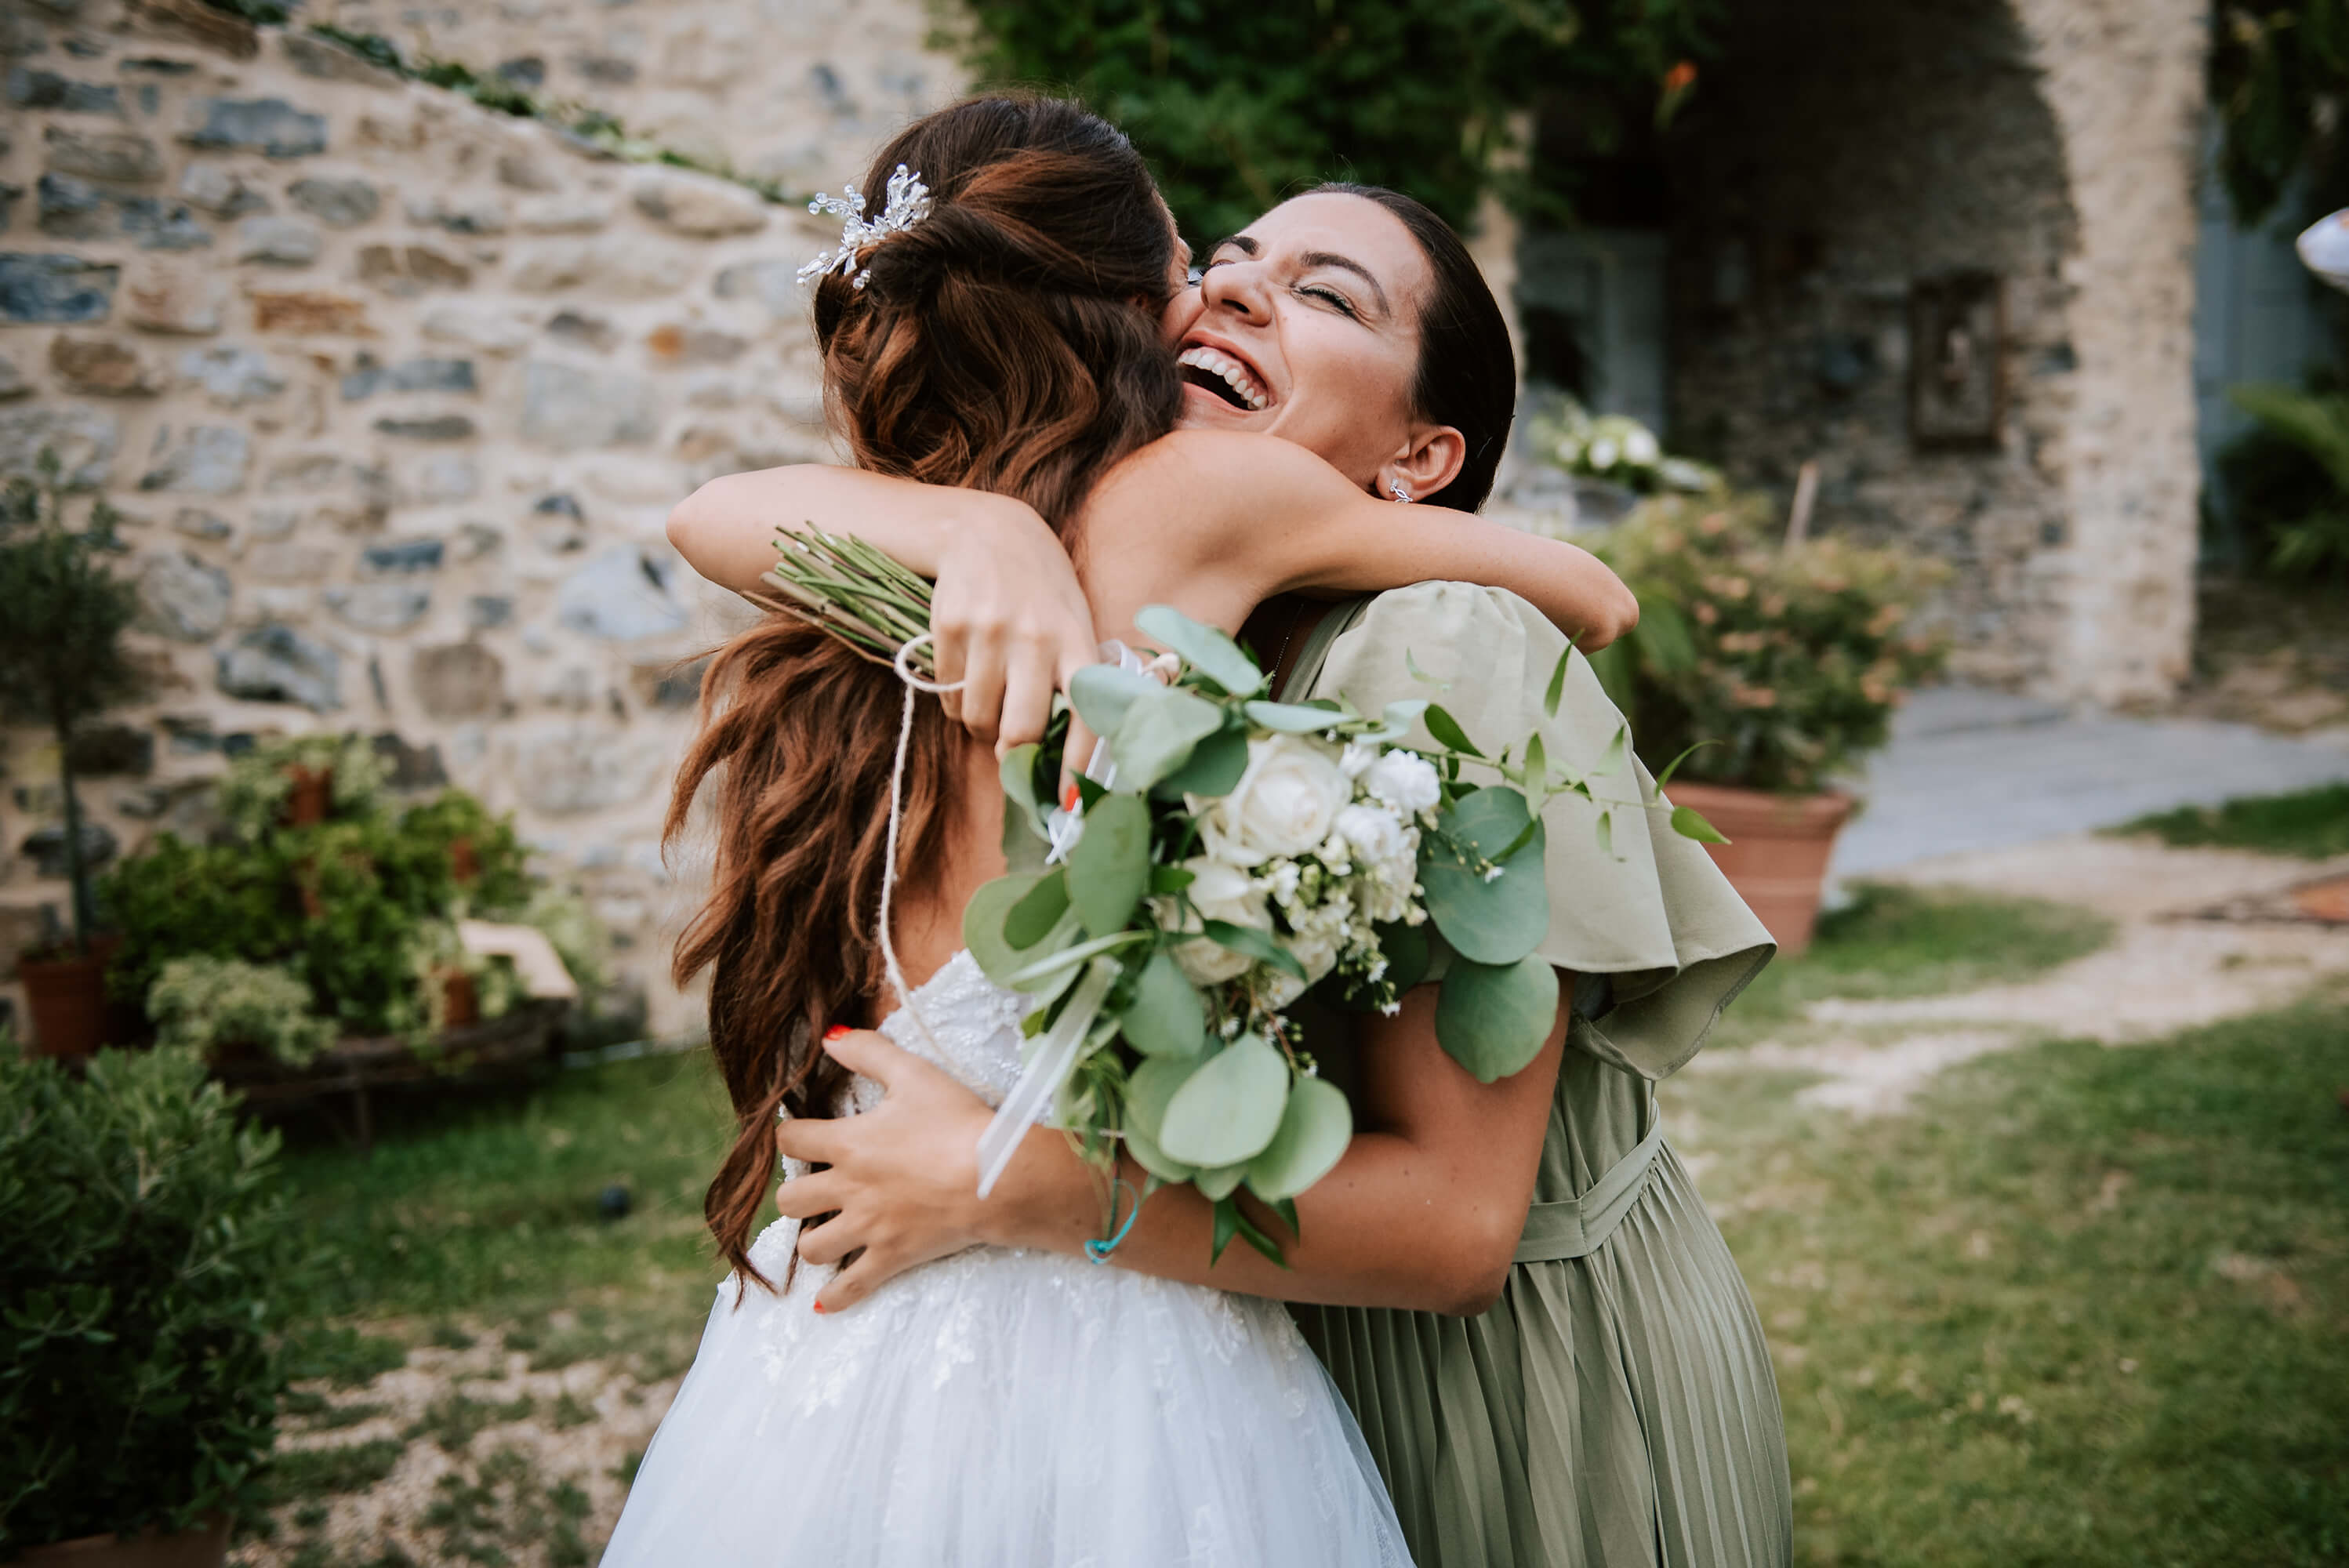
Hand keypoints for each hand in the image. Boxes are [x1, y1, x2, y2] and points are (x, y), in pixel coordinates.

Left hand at [773, 1027, 995, 1312]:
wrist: (995, 1175)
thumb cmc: (957, 1121)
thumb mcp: (914, 1073)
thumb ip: (868, 1051)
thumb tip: (829, 1036)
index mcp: (848, 1144)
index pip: (791, 1139)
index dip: (792, 1134)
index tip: (805, 1135)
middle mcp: (848, 1189)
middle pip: (790, 1200)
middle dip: (798, 1193)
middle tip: (821, 1186)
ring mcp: (867, 1228)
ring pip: (811, 1246)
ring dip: (814, 1239)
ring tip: (829, 1231)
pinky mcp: (891, 1257)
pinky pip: (850, 1287)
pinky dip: (833, 1297)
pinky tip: (823, 1301)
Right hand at [929, 502, 1099, 755]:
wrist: (988, 531)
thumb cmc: (1041, 590)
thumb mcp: (1073, 621)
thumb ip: (1074, 678)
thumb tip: (1067, 752)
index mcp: (1076, 639)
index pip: (1085, 714)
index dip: (1078, 764)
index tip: (1070, 799)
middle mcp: (1035, 637)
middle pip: (1021, 730)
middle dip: (1015, 753)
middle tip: (1013, 750)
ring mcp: (989, 631)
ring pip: (979, 719)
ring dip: (982, 725)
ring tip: (991, 698)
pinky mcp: (949, 626)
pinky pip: (949, 696)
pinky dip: (957, 701)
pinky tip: (968, 674)